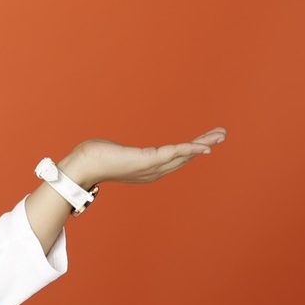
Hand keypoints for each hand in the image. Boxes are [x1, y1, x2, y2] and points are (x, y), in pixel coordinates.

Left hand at [69, 126, 226, 184]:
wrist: (82, 166)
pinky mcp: (147, 160)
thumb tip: (111, 151)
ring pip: (184, 154)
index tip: (207, 141)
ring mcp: (151, 167)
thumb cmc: (93, 158)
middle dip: (205, 144)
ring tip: (221, 134)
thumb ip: (119, 153)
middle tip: (223, 133)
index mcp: (148, 169)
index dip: (193, 149)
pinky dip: (191, 149)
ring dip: (204, 143)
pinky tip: (206, 146)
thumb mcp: (113, 153)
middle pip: (185, 157)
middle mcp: (153, 171)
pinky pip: (175, 153)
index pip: (176, 158)